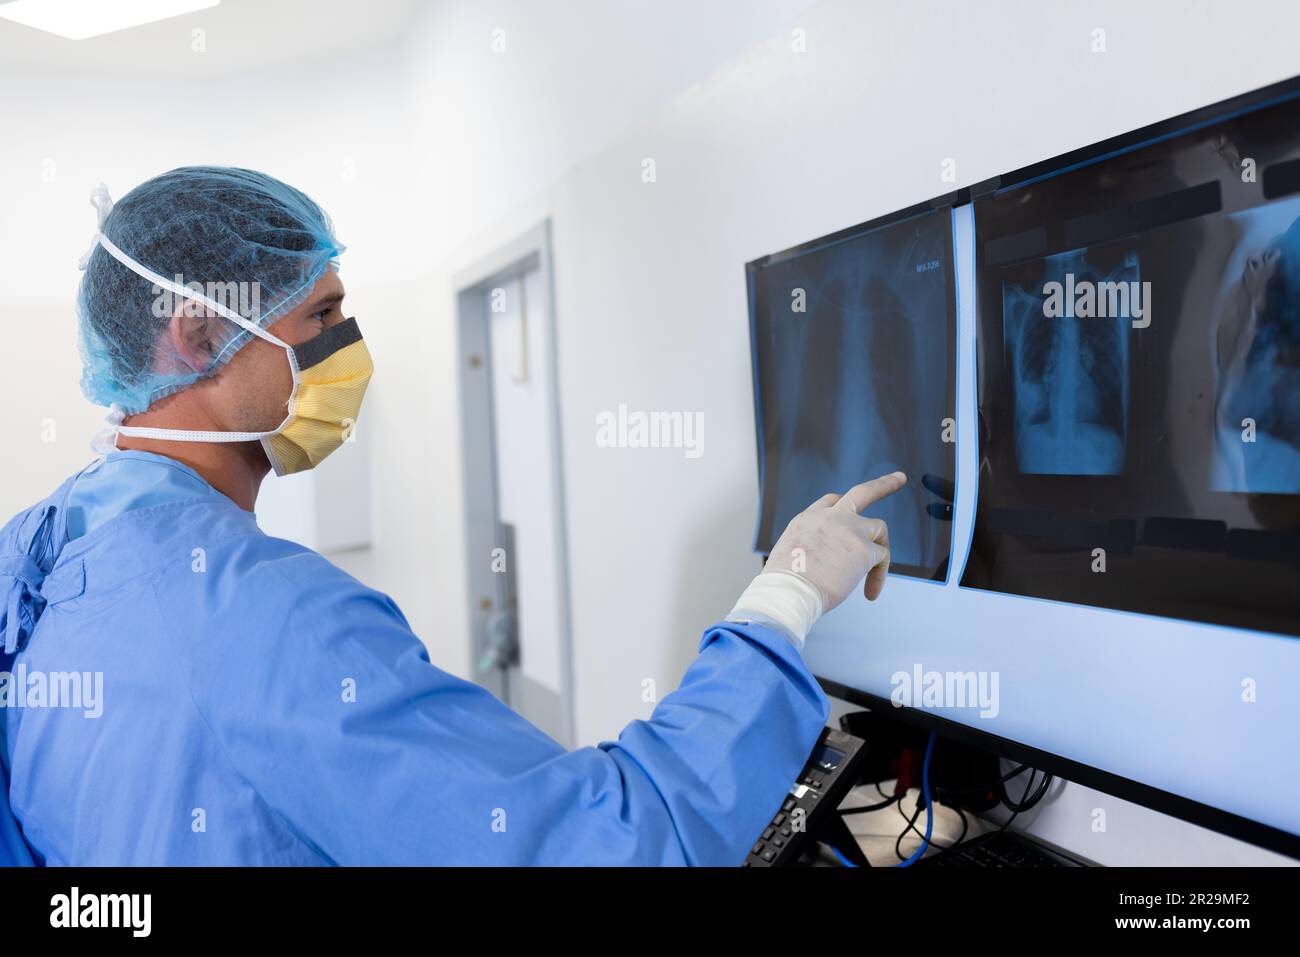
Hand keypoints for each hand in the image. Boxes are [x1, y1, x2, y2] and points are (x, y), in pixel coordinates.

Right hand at [766, 472, 906, 610]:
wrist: (789, 592)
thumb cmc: (785, 585)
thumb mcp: (788, 556)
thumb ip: (808, 550)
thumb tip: (821, 565)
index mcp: (808, 519)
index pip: (832, 502)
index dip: (845, 508)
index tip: (855, 515)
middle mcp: (829, 517)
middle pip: (862, 493)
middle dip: (884, 484)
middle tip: (899, 478)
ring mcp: (850, 530)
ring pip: (879, 528)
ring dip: (881, 548)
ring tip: (876, 574)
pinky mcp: (864, 549)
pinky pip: (882, 559)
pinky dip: (879, 577)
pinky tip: (870, 593)